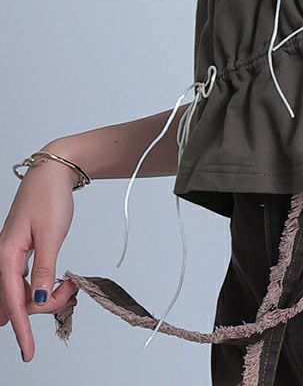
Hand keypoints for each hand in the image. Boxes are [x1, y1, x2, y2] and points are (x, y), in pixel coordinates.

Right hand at [0, 156, 80, 362]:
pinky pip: (26, 280)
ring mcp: (11, 256)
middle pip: (18, 300)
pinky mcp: (21, 252)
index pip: (13, 301)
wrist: (52, 173)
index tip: (28, 352)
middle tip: (71, 291)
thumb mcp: (51, 233)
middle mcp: (4, 258)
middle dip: (44, 305)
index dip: (22, 329)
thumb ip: (43, 268)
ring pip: (23, 292)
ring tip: (69, 284)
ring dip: (45, 295)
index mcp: (6, 255)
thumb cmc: (49, 197)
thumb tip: (38, 300)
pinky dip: (42, 286)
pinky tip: (53, 287)